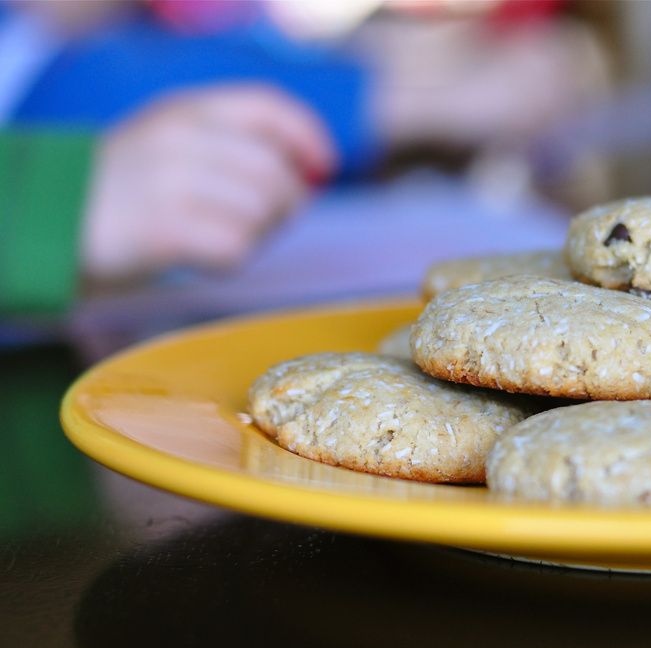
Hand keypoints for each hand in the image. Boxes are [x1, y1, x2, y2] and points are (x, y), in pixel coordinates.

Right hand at [82, 84, 335, 278]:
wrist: (50, 223)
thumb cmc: (128, 191)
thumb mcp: (174, 143)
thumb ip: (236, 145)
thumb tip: (312, 170)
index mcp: (187, 109)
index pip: (271, 108)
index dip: (309, 138)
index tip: (322, 167)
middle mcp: (180, 138)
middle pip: (277, 174)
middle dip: (285, 206)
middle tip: (258, 222)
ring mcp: (170, 181)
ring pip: (261, 213)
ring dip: (255, 235)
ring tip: (218, 236)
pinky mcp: (163, 229)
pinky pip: (236, 248)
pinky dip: (230, 259)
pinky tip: (201, 255)